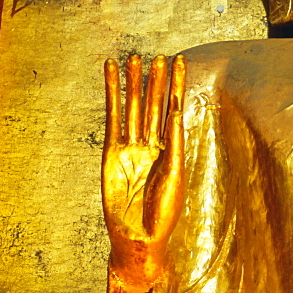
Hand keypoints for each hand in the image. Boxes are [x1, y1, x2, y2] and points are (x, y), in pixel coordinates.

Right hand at [102, 54, 185, 286]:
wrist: (138, 237)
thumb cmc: (163, 212)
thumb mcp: (175, 175)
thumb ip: (175, 143)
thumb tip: (176, 112)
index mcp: (171, 147)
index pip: (174, 108)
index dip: (177, 85)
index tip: (181, 60)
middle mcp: (151, 143)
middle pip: (154, 104)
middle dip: (156, 80)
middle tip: (158, 56)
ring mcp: (131, 145)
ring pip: (133, 107)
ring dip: (133, 83)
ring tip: (132, 58)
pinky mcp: (111, 151)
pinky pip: (112, 117)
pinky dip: (111, 96)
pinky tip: (110, 76)